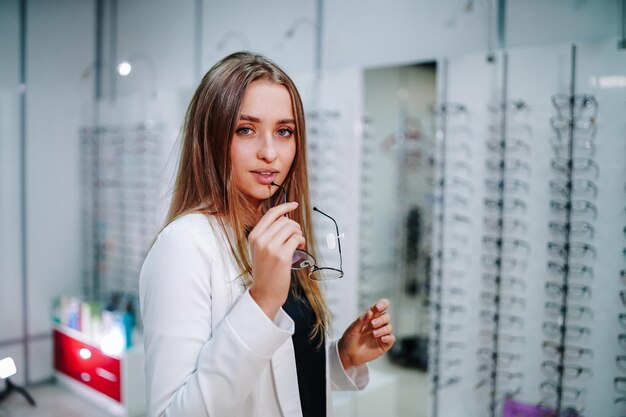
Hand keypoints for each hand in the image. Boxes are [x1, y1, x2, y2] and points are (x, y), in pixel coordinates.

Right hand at [248, 202, 304, 319]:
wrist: (264, 292)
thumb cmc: (265, 271)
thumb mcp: (259, 249)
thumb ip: (268, 233)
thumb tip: (285, 218)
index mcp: (254, 236)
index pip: (271, 214)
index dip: (284, 207)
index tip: (294, 204)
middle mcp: (261, 240)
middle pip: (284, 220)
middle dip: (294, 226)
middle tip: (296, 236)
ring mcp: (270, 248)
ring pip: (292, 228)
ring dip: (298, 233)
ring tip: (297, 243)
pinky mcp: (282, 256)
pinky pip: (297, 238)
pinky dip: (301, 241)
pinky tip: (299, 247)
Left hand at [338, 299, 395, 369]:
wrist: (348, 354)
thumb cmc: (349, 339)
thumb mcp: (353, 328)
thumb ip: (361, 320)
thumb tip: (370, 312)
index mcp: (370, 317)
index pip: (381, 306)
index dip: (382, 304)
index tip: (377, 307)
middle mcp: (377, 324)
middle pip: (386, 316)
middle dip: (381, 319)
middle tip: (372, 324)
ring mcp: (381, 334)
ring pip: (389, 327)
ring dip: (382, 329)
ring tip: (373, 334)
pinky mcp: (384, 344)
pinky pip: (391, 338)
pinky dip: (388, 337)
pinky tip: (381, 339)